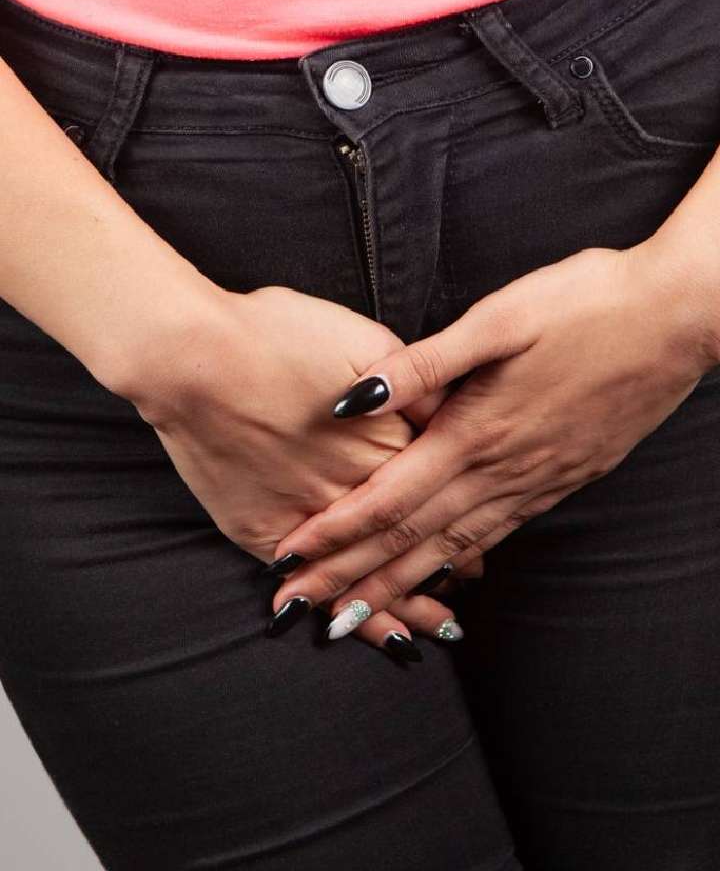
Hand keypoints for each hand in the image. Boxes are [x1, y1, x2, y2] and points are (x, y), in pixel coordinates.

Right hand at [126, 282, 460, 655]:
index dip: (469, 510)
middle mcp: (360, 488)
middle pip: (415, 536)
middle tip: (471, 584)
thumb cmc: (278, 333)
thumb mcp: (365, 338)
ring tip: (435, 631)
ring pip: (371, 571)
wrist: (195, 355)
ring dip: (405, 602)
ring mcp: (313, 517)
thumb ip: (416, 380)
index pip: (445, 487)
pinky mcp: (266, 533)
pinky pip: (313, 584)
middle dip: (450, 564)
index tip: (485, 530)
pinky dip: (339, 611)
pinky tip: (360, 631)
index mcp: (392, 439)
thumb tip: (454, 408)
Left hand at [267, 240, 718, 636]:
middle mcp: (504, 470)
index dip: (335, 531)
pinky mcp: (566, 477)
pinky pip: (500, 536)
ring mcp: (539, 481)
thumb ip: (423, 364)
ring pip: (455, 549)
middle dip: (350, 577)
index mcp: (477, 430)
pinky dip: (460, 565)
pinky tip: (444, 575)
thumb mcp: (500, 318)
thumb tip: (353, 397)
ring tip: (355, 615)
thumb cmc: (587, 304)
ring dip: (399, 586)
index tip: (288, 558)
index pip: (389, 498)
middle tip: (297, 610)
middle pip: (412, 539)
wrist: (678, 319)